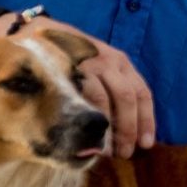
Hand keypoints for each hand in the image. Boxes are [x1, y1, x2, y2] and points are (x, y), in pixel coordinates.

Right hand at [23, 17, 156, 156]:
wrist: (39, 33)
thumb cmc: (72, 60)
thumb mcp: (98, 69)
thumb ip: (111, 91)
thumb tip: (124, 131)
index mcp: (121, 63)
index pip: (142, 93)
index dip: (147, 120)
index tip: (146, 144)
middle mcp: (109, 60)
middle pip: (128, 98)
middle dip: (128, 129)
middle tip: (125, 153)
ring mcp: (89, 62)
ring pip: (106, 99)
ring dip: (107, 128)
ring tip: (105, 151)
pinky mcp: (70, 66)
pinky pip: (82, 96)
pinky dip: (87, 118)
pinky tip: (86, 134)